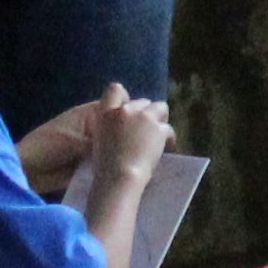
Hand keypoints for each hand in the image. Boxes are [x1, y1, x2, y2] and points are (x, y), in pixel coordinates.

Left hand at [11, 90, 138, 197]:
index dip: (133, 110)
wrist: (27, 170)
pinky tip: (135, 173)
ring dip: (128, 152)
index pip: (119, 105)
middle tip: (154, 143)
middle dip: (135, 134)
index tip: (149, 120)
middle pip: (122, 127)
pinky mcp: (93, 166)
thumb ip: (100, 141)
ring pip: (118, 147)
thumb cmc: (47, 146)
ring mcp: (95, 148)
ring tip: (149, 159)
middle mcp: (96, 129)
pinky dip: (119, 167)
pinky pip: (110, 164)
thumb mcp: (76, 141)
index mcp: (91, 115)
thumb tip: (126, 143)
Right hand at [79, 88, 173, 204]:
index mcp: (105, 114)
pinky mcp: (158, 128)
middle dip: (147, 113)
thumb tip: (124, 129)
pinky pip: (168, 128)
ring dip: (160, 118)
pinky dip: (169, 138)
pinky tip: (168, 147)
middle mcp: (124, 110)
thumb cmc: (106, 168)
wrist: (119, 177)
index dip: (125, 96)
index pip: (115, 90)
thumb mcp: (98, 142)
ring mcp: (142, 117)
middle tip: (148, 129)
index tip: (130, 109)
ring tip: (160, 133)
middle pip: (142, 102)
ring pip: (160, 107)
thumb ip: (110, 128)